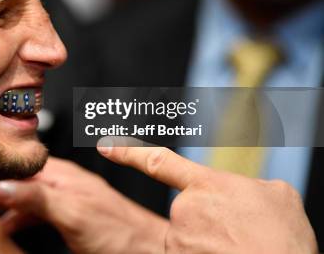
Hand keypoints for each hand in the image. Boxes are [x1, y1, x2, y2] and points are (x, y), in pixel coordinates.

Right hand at [0, 157, 168, 253]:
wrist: (150, 252)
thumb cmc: (120, 235)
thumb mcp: (73, 214)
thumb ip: (38, 197)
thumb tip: (3, 183)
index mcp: (64, 175)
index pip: (18, 164)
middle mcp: (66, 183)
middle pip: (20, 178)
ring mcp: (70, 200)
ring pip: (28, 195)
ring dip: (4, 203)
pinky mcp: (74, 217)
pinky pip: (39, 212)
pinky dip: (19, 217)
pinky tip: (11, 228)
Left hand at [98, 141, 317, 253]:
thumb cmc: (286, 238)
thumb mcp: (276, 196)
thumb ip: (247, 187)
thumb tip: (244, 193)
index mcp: (205, 184)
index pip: (157, 161)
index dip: (128, 152)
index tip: (105, 146)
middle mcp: (184, 209)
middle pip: (187, 212)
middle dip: (209, 223)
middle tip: (240, 235)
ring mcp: (178, 239)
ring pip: (187, 239)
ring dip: (210, 245)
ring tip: (239, 249)